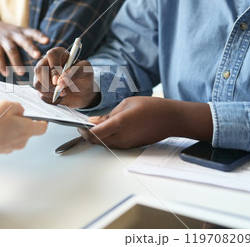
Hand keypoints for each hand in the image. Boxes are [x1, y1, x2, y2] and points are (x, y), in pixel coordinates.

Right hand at [0, 20, 48, 76]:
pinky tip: (6, 74)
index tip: (48, 41)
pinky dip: (2, 65)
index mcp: (22, 32)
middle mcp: (14, 34)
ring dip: (17, 62)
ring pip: (12, 50)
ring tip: (22, 73)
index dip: (40, 36)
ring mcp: (4, 39)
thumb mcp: (19, 33)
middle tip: (38, 56)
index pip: (33, 32)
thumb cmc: (9, 35)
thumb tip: (44, 58)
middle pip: (24, 41)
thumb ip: (29, 42)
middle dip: (31, 48)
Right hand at [0, 100, 47, 153]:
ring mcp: (10, 147)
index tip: (39, 117)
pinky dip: (0, 133)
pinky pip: (4, 139)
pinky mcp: (0, 150)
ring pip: (15, 135)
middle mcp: (21, 141)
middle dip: (20, 121)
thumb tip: (20, 111)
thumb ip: (17, 107)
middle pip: (27, 130)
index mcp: (26, 130)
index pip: (42, 128)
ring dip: (9, 127)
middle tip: (9, 113)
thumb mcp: (6, 105)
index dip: (42, 121)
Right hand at [33, 47, 99, 107]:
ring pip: (37, 83)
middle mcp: (47, 63)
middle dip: (48, 82)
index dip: (54, 67)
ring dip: (50, 92)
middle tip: (59, 89)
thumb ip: (76, 72)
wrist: (82, 92)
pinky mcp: (41, 87)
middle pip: (39, 69)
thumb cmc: (84, 77)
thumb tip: (61, 81)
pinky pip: (40, 94)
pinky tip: (60, 98)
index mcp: (59, 54)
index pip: (51, 55)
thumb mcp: (86, 71)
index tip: (59, 79)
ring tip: (63, 93)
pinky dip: (50, 99)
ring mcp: (42, 75)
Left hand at [78, 97, 212, 148]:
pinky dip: (106, 139)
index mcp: (119, 124)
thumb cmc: (152, 107)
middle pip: (97, 141)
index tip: (78, 125)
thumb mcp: (127, 104)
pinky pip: (114, 144)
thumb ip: (108, 115)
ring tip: (93, 126)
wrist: (172, 119)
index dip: (82, 131)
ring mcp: (127, 143)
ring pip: (104, 144)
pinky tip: (106, 130)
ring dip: (97, 137)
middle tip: (82, 126)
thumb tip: (94, 122)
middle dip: (87, 135)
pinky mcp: (131, 145)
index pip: (94, 134)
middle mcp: (122, 137)